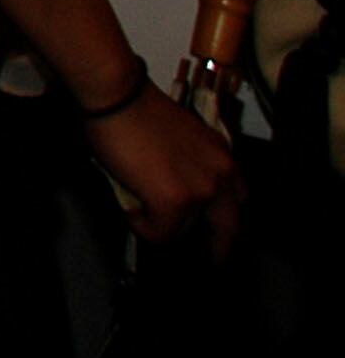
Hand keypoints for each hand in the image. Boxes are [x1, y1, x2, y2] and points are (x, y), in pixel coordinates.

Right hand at [88, 86, 241, 254]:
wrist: (117, 95)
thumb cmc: (134, 107)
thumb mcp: (178, 137)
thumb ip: (188, 164)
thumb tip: (170, 188)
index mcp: (222, 155)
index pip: (239, 195)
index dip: (226, 215)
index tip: (217, 226)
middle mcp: (220, 175)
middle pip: (229, 226)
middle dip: (221, 248)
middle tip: (216, 262)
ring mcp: (200, 191)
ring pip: (184, 230)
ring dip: (162, 225)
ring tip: (137, 209)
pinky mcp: (175, 202)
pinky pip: (160, 232)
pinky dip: (142, 227)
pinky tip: (130, 211)